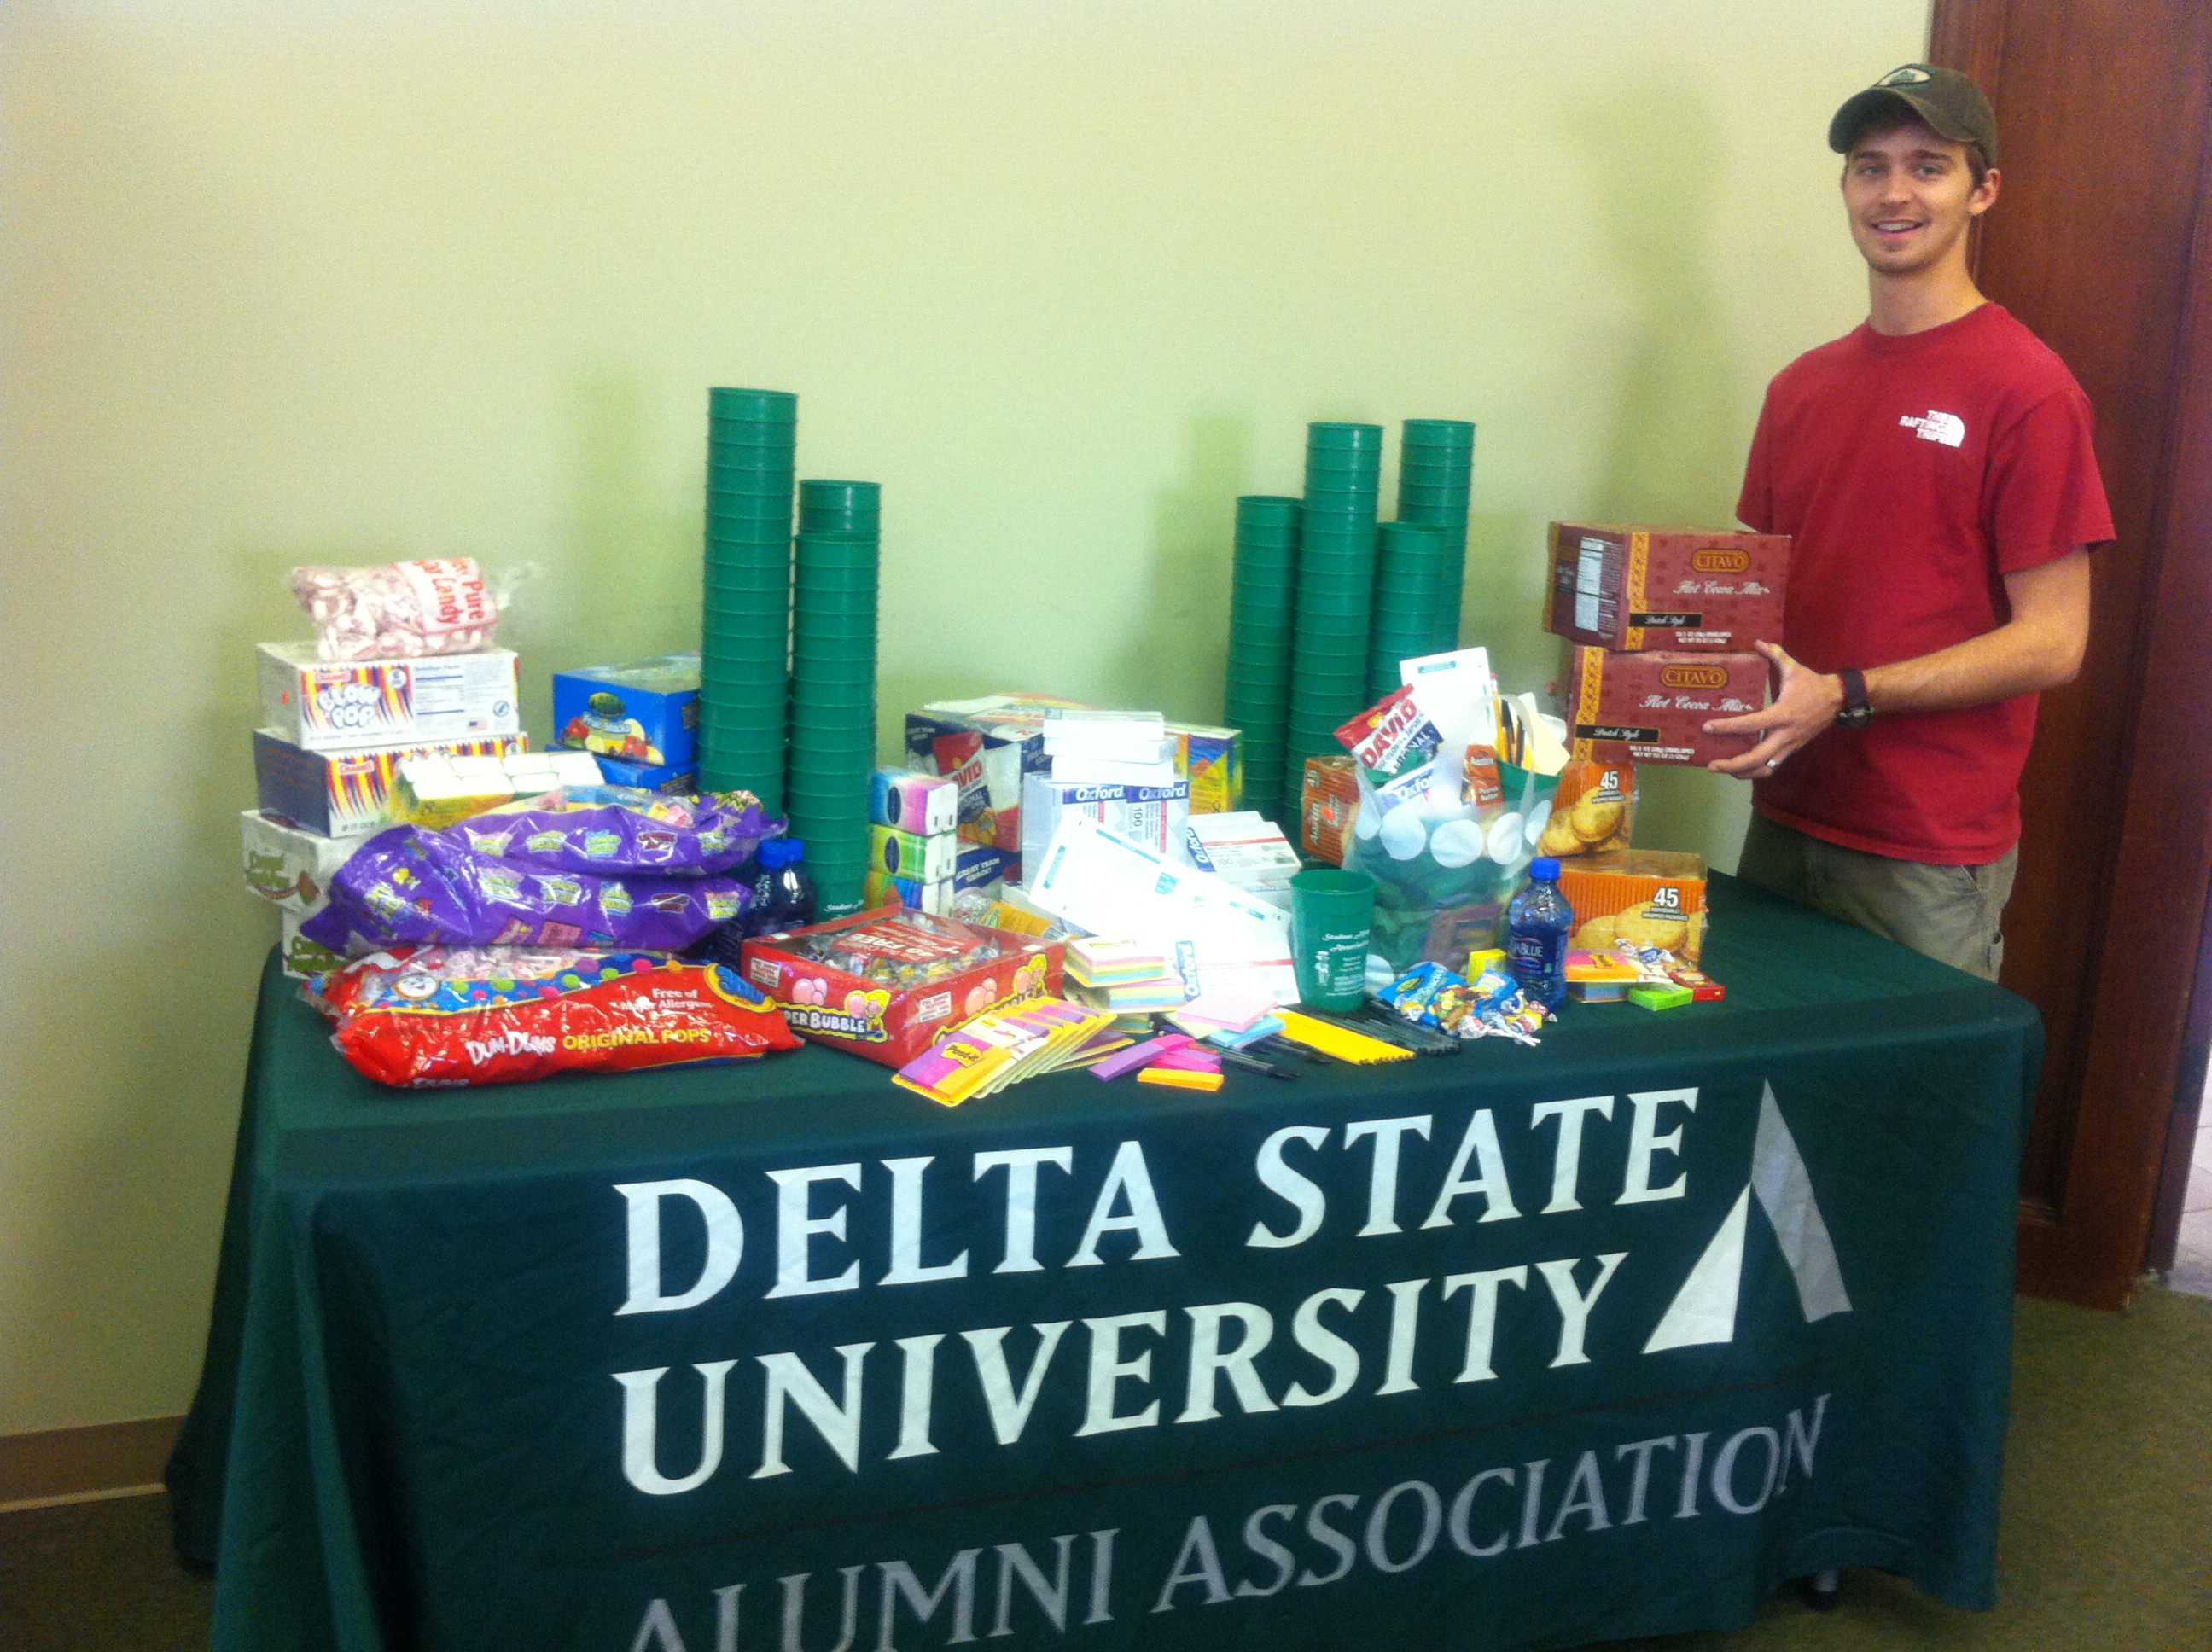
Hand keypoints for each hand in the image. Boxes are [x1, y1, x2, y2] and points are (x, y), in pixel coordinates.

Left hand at [1704, 640, 1843, 778]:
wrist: (1837, 701)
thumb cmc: (1812, 685)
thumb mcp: (1794, 668)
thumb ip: (1775, 654)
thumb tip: (1757, 642)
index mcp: (1782, 714)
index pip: (1751, 724)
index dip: (1727, 727)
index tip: (1708, 727)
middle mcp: (1785, 734)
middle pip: (1756, 758)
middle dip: (1732, 764)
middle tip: (1711, 764)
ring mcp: (1789, 745)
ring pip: (1765, 769)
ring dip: (1743, 772)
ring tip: (1723, 769)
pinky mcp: (1792, 751)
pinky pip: (1772, 767)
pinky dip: (1755, 771)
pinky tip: (1740, 769)